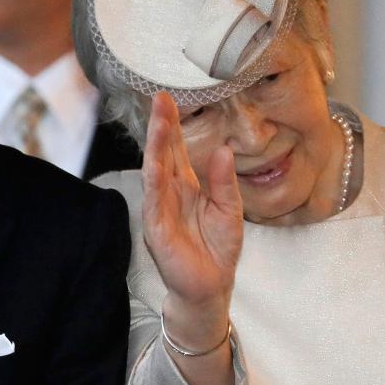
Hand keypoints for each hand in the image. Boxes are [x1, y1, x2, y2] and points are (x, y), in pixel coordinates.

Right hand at [142, 93, 242, 341]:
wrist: (210, 287)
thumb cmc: (217, 249)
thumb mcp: (230, 210)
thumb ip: (224, 181)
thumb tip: (222, 149)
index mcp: (187, 186)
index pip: (177, 150)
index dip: (174, 125)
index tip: (170, 98)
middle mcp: (170, 193)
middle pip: (164, 153)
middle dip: (161, 125)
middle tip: (160, 97)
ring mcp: (160, 209)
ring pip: (156, 171)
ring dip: (156, 145)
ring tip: (159, 121)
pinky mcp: (156, 228)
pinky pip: (154, 199)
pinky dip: (155, 179)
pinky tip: (155, 161)